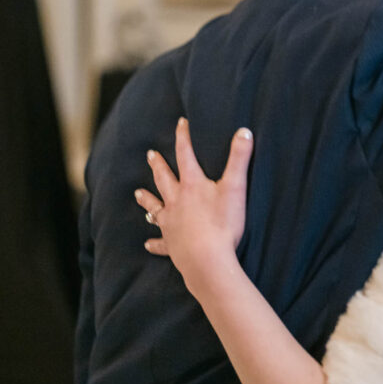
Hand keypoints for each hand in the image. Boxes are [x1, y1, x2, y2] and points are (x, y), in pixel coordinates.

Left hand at [135, 118, 253, 291]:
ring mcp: (171, 223)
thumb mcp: (236, 187)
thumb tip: (244, 131)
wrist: (207, 260)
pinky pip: (160, 242)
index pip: (186, 155)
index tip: (180, 124)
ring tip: (138, 194)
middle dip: (158, 165)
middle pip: (164, 179)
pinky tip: (148, 243)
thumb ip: (239, 158)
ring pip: (155, 208)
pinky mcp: (171, 244)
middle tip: (150, 155)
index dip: (183, 138)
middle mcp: (176, 201)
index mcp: (192, 185)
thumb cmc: (223, 224)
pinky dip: (155, 242)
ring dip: (147, 200)